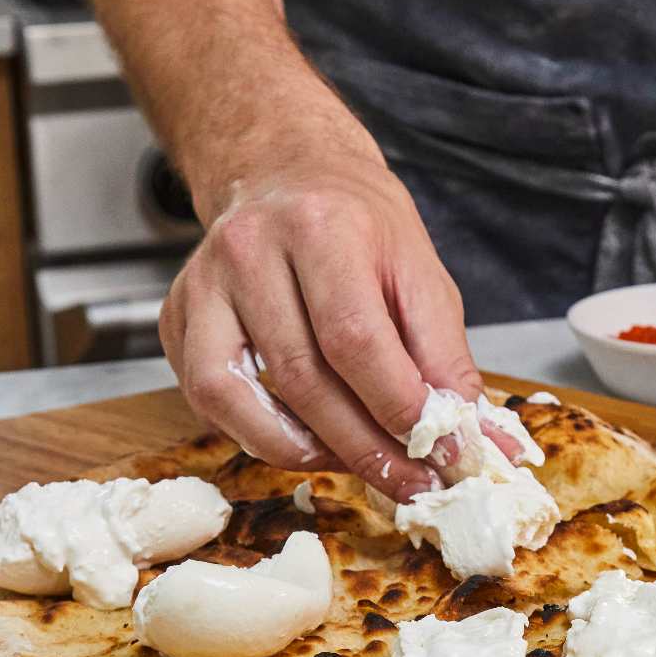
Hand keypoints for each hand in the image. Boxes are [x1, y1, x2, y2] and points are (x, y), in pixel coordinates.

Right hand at [158, 140, 497, 501]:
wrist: (287, 174)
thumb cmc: (359, 226)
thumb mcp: (421, 275)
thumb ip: (447, 361)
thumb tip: (477, 442)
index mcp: (321, 227)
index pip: (355, 339)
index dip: (398, 410)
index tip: (441, 456)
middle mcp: (249, 250)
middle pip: (302, 378)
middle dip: (363, 447)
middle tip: (410, 482)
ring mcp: (202, 285)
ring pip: (240, 399)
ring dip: (308, 452)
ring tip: (359, 465)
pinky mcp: (178, 317)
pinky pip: (209, 402)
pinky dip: (259, 436)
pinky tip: (306, 440)